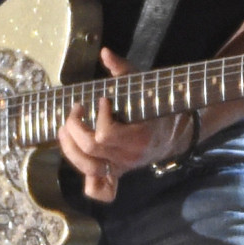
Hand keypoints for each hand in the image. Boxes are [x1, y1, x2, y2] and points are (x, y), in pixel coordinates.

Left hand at [57, 47, 189, 202]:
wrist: (177, 132)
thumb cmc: (156, 106)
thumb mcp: (143, 84)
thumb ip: (122, 69)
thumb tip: (105, 53)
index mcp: (137, 138)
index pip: (104, 135)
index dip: (98, 116)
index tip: (101, 100)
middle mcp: (128, 157)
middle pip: (90, 150)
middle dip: (75, 127)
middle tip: (77, 109)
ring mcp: (122, 168)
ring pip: (87, 168)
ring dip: (70, 148)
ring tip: (66, 128)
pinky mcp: (118, 174)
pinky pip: (101, 191)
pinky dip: (90, 184)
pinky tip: (81, 161)